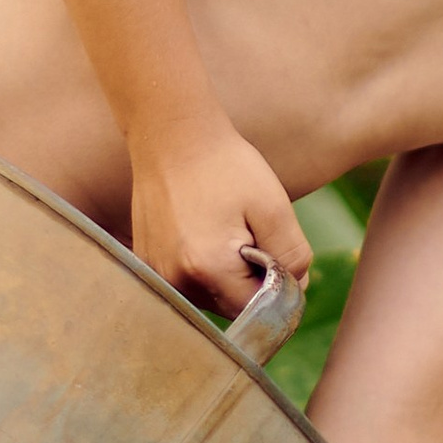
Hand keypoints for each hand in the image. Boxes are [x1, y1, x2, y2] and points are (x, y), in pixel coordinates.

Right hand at [129, 129, 308, 325]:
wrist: (171, 134)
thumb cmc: (224, 166)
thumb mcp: (273, 207)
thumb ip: (294, 256)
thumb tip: (296, 290)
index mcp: (208, 269)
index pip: (257, 308)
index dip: (275, 284)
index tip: (271, 245)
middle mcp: (175, 280)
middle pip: (232, 306)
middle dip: (250, 279)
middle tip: (247, 230)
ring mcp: (156, 273)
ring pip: (209, 295)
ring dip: (225, 274)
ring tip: (221, 227)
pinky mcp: (146, 263)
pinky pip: (187, 281)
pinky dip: (202, 264)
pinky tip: (201, 229)